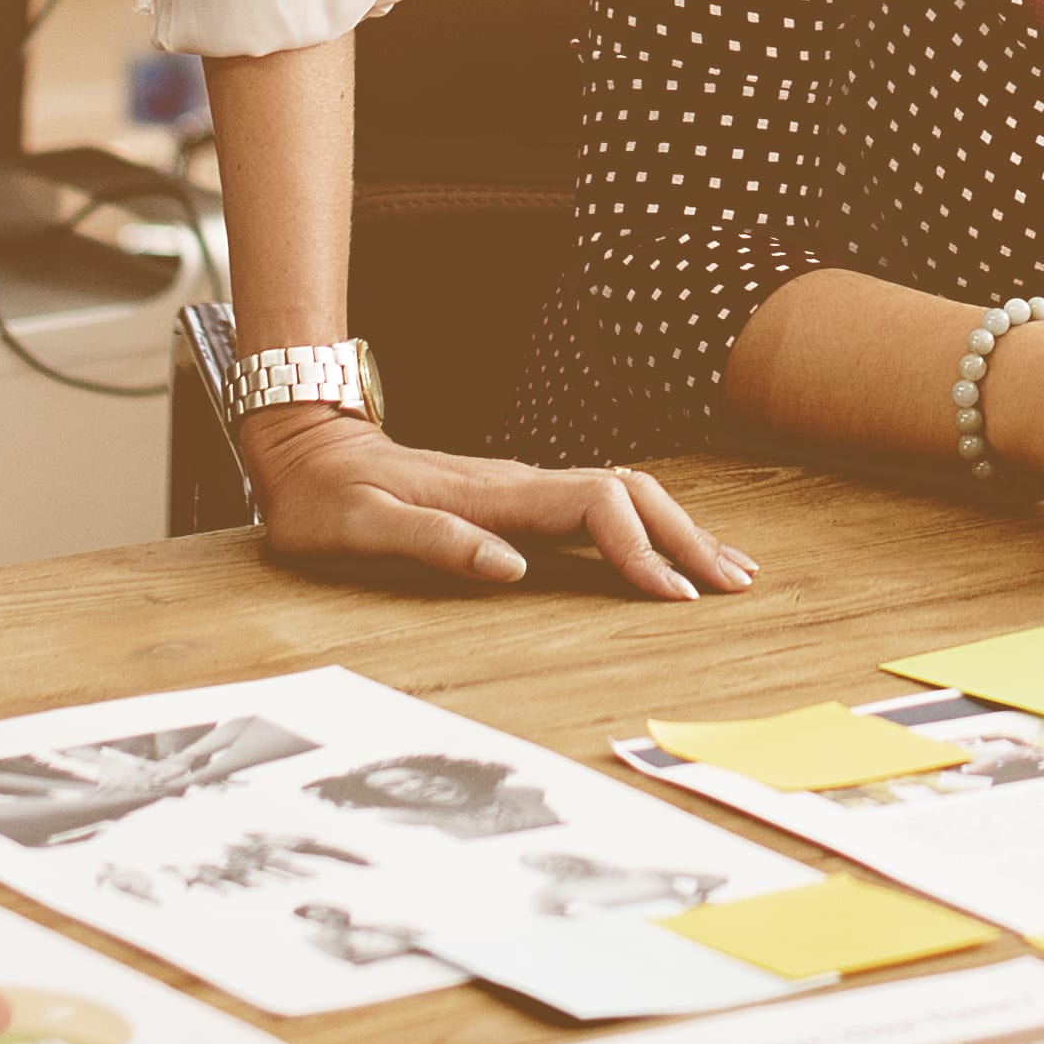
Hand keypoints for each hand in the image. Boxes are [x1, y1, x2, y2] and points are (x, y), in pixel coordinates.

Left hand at [247, 412, 756, 599]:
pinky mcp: (520, 498)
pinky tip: (667, 550)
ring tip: (728, 569)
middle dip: (686, 538)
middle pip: (631, 494)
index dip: (640, 549)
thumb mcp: (361, 525)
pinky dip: (648, 526)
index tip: (672, 596)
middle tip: (735, 585)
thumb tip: (511, 567)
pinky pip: (603, 505)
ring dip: (678, 530)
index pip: (596, 506)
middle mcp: (521, 483)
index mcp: (494, 494)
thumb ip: (434, 541)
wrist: (307, 447)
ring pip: (625, 495)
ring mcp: (524, 487)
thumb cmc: (325, 498)